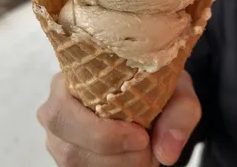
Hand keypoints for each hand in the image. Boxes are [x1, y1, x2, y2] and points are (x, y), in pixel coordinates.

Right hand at [37, 71, 200, 166]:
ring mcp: (59, 134)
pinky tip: (129, 157)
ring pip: (74, 165)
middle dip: (114, 157)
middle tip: (147, 148)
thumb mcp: (175, 88)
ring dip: (115, 166)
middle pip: (69, 149)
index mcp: (72, 78)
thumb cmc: (153, 82)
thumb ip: (179, 112)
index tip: (141, 136)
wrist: (145, 88)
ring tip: (142, 152)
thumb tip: (165, 153)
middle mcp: (57, 106)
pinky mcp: (67, 150)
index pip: (63, 111)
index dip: (100, 133)